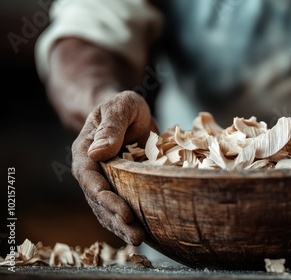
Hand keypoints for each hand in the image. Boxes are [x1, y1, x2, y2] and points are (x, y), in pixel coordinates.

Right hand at [71, 91, 156, 244]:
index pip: (91, 181)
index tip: (124, 213)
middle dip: (116, 220)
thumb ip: (111, 126)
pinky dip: (129, 220)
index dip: (106, 199)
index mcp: (85, 152)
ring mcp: (105, 181)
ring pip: (108, 210)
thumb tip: (97, 153)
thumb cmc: (123, 105)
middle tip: (136, 236)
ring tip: (140, 240)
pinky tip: (145, 233)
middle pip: (99, 202)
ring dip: (122, 227)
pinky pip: (121, 206)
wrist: (127, 111)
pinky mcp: (120, 186)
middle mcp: (91, 171)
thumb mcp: (120, 106)